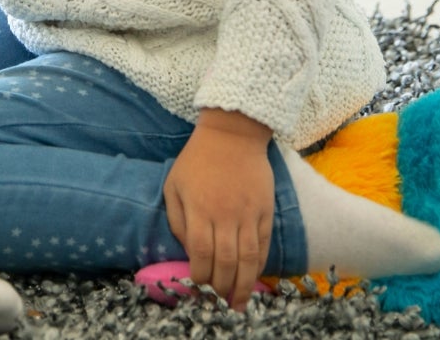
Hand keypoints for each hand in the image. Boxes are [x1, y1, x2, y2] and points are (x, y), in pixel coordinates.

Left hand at [163, 109, 275, 310]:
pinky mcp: (265, 210)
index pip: (199, 252)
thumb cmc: (197, 160)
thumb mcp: (174, 184)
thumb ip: (177, 219)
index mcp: (199, 209)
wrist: (232, 134)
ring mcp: (248, 213)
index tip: (198, 288)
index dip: (199, 275)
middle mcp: (224, 215)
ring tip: (239, 303)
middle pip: (226, 261)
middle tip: (219, 304)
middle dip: (222, 288)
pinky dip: (259, 264)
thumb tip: (187, 248)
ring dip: (244, 284)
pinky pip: (263, 244)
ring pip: (248, 258)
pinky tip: (254, 277)